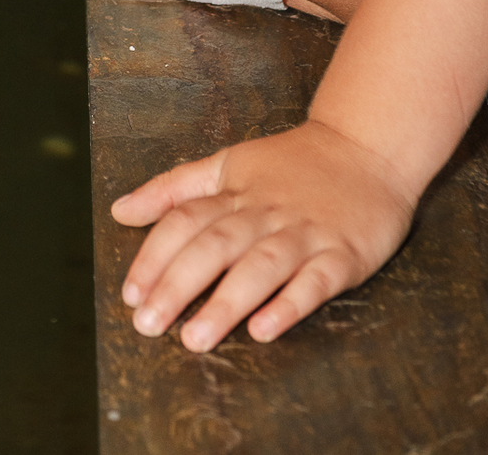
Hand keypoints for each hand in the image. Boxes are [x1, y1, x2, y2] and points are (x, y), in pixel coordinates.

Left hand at [112, 119, 416, 349]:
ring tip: (196, 338)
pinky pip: (315, 281)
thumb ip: (174, 187)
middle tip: (147, 325)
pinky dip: (289, 303)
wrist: (367, 148)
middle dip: (177, 285)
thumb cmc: (292, 164)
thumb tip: (120, 210)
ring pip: (260, 266)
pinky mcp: (343, 255)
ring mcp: (304, 233)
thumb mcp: (228, 163)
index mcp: (234, 193)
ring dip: (226, 302)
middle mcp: (264, 213)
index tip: (131, 294)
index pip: (185, 221)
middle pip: (214, 245)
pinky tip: (265, 327)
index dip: (154, 256)